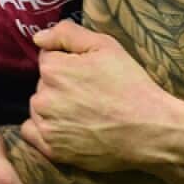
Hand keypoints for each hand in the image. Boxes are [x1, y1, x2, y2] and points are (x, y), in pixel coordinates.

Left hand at [20, 21, 183, 172]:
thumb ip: (67, 34)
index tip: (88, 73)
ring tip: (84, 113)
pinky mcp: (52, 149)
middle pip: (43, 83)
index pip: (47, 58)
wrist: (150, 130)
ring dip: (53, 107)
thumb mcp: (105, 46)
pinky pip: (32, 133)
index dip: (68, 63)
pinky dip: (45, 129)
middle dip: (61, 85)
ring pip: (39, 107)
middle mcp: (43, 97)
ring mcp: (47, 125)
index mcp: (53, 69)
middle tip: (90, 94)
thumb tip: (38, 38)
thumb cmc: (130, 85)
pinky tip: (66, 128)